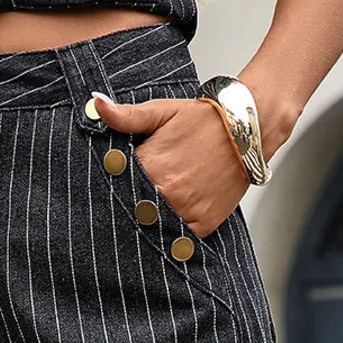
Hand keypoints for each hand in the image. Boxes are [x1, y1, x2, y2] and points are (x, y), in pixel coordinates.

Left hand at [89, 93, 248, 238]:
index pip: (118, 186)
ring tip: (157, 205)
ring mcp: (187, 211)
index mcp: (151, 166)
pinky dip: (174, 230)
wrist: (245, 130)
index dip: (115, 186)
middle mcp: (167, 192)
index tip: (114, 185)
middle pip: (135, 210)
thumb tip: (97, 105)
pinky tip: (171, 217)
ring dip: (152, 220)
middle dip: (132, 204)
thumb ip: (125, 116)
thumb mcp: (160, 112)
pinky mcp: (204, 224)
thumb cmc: (203, 120)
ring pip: (156, 226)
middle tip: (135, 197)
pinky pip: (179, 237)